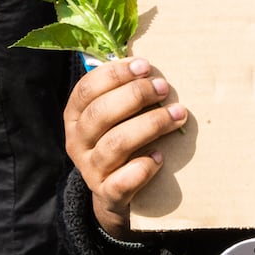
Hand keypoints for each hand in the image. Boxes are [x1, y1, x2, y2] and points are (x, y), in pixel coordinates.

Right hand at [63, 58, 186, 238]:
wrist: (116, 192)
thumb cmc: (122, 136)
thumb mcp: (116, 113)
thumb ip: (125, 87)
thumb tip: (147, 60)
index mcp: (75, 115)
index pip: (87, 89)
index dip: (115, 74)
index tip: (145, 65)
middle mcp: (77, 141)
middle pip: (100, 114)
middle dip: (135, 96)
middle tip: (164, 88)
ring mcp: (90, 169)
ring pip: (115, 144)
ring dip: (150, 125)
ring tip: (178, 115)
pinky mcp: (108, 194)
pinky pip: (121, 183)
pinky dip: (142, 168)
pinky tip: (160, 156)